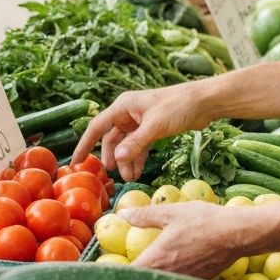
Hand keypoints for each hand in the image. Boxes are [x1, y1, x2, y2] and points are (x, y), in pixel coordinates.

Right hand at [72, 85, 211, 179]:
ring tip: (130, 177)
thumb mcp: (155, 126)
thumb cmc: (179, 106)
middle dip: (113, 158)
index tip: (76, 161)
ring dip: (126, 161)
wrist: (204, 102)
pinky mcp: (151, 129)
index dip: (85, 144)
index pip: (97, 127)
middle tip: (113, 176)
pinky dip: (137, 158)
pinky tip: (138, 171)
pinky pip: (138, 147)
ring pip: (125, 145)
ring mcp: (139, 121)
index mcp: (123, 106)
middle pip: (111, 139)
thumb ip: (136, 143)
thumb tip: (117, 160)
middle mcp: (128, 113)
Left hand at [118, 202, 250, 276]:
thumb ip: (144, 215)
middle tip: (121, 279)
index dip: (114, 278)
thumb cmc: (205, 221)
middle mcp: (167, 277)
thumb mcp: (172, 213)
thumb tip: (122, 214)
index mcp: (156, 260)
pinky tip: (168, 277)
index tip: (105, 276)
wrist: (240, 235)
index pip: (126, 278)